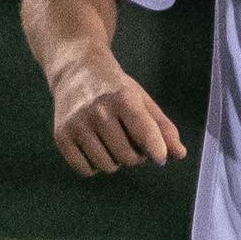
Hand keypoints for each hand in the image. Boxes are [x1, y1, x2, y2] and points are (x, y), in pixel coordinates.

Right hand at [49, 52, 186, 176]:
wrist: (76, 71)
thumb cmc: (115, 89)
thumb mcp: (142, 100)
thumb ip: (162, 127)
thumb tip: (179, 154)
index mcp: (123, 98)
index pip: (144, 131)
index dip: (156, 149)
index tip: (160, 158)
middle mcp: (97, 110)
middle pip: (126, 155)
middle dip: (134, 156)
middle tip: (131, 143)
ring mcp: (77, 123)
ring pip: (105, 165)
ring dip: (114, 162)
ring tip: (112, 145)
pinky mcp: (61, 135)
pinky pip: (83, 169)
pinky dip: (93, 167)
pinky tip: (95, 150)